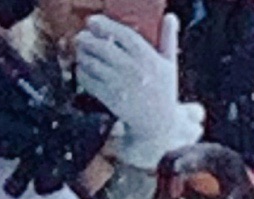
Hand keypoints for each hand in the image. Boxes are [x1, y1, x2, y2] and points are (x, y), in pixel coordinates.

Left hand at [75, 14, 202, 169]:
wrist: (159, 126)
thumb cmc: (163, 93)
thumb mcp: (170, 66)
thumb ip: (168, 40)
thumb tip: (171, 17)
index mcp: (148, 59)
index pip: (122, 35)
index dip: (104, 25)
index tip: (93, 22)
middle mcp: (134, 70)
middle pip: (101, 46)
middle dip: (86, 39)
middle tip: (82, 38)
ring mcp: (121, 85)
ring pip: (92, 61)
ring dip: (82, 55)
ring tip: (82, 53)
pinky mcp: (111, 98)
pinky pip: (88, 79)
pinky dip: (82, 73)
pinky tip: (84, 70)